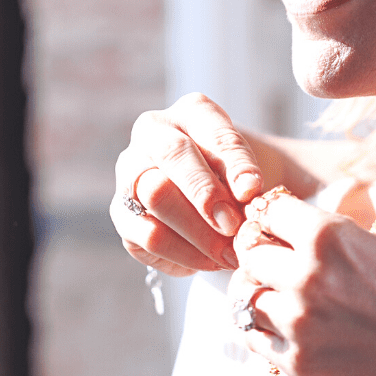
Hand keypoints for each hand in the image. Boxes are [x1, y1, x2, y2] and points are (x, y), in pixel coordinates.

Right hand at [111, 92, 264, 275]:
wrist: (226, 199)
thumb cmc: (242, 179)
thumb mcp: (254, 171)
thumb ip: (247, 180)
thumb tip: (245, 195)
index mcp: (194, 112)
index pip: (213, 132)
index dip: (234, 163)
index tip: (252, 191)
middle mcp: (154, 133)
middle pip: (173, 155)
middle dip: (206, 195)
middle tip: (234, 227)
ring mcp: (132, 171)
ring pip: (154, 197)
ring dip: (196, 233)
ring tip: (229, 255)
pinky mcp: (122, 212)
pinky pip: (145, 236)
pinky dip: (182, 255)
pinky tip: (209, 263)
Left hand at [228, 190, 375, 375]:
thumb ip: (332, 239)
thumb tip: (289, 230)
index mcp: (329, 236)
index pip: (269, 212)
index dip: (277, 221)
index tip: (285, 233)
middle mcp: (306, 276)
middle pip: (251, 254)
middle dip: (266, 258)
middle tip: (283, 269)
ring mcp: (298, 322)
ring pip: (247, 297)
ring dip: (263, 296)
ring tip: (287, 301)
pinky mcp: (298, 362)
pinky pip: (254, 337)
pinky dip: (264, 330)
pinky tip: (288, 328)